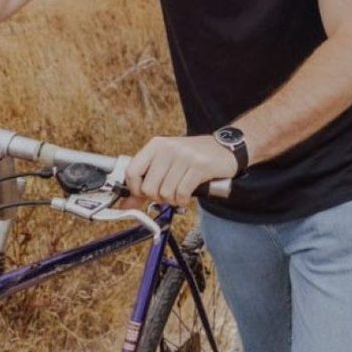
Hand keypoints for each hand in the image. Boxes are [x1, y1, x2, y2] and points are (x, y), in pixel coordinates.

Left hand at [122, 135, 237, 206]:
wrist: (224, 149)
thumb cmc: (193, 158)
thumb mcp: (166, 165)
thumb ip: (145, 184)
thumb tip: (126, 205)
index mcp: (156, 145)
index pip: (132, 172)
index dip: (136, 189)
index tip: (145, 193)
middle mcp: (168, 148)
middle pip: (149, 188)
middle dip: (159, 197)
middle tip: (169, 192)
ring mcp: (184, 156)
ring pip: (166, 193)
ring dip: (173, 199)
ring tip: (181, 190)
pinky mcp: (199, 166)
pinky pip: (182, 193)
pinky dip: (184, 199)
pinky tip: (189, 193)